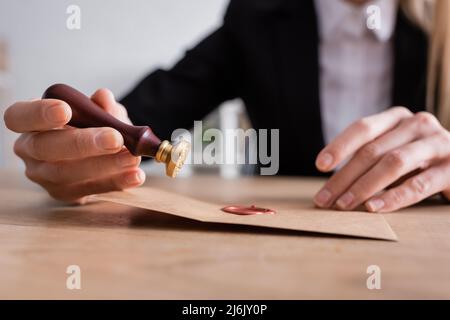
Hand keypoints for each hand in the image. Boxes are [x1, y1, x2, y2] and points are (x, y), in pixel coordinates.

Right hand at [3, 89, 144, 203]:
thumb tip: (103, 98)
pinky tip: (135, 175)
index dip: (39, 113)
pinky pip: (90, 190)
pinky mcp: (66, 195)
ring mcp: (45, 177)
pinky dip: (116, 182)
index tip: (65, 110)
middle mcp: (31, 151)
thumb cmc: (88, 127)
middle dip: (82, 143)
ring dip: (104, 165)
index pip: (19, 116)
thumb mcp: (96, 112)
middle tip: (115, 139)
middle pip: (45, 148)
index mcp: (30, 123)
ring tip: (132, 157)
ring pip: (67, 173)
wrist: (95, 156)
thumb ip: (100, 106)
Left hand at [313, 107, 449, 212]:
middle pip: (372, 150)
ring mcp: (438, 144)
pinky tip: (373, 208)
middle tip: (324, 199)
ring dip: (364, 187)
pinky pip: (418, 184)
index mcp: (398, 117)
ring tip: (343, 205)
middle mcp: (418, 124)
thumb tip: (331, 186)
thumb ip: (369, 159)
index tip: (320, 165)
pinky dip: (393, 197)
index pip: (363, 128)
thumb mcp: (393, 152)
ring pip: (393, 163)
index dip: (339, 146)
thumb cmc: (419, 162)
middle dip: (344, 177)